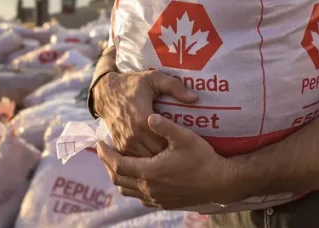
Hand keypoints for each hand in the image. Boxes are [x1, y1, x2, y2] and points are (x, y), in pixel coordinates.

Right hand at [94, 69, 197, 157]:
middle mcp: (133, 135)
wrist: (106, 92)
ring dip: (159, 160)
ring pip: (146, 161)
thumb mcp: (154, 78)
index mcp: (143, 120)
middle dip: (169, 155)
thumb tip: (194, 98)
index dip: (177, 145)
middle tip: (183, 152)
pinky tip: (158, 158)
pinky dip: (147, 161)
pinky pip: (136, 160)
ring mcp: (125, 142)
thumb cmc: (132, 84)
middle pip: (157, 154)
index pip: (165, 141)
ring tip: (173, 157)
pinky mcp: (120, 146)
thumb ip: (175, 87)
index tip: (187, 143)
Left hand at [97, 114, 235, 209]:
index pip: (117, 164)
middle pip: (118, 178)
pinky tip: (137, 175)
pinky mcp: (163, 203)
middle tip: (104, 151)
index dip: (105, 154)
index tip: (98, 143)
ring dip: (119, 176)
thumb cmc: (203, 158)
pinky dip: (132, 186)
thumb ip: (165, 126)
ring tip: (118, 161)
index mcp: (150, 172)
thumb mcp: (184, 137)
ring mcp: (156, 198)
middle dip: (107, 164)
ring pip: (127, 190)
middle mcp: (149, 188)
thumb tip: (149, 116)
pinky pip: (139, 196)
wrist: (220, 182)